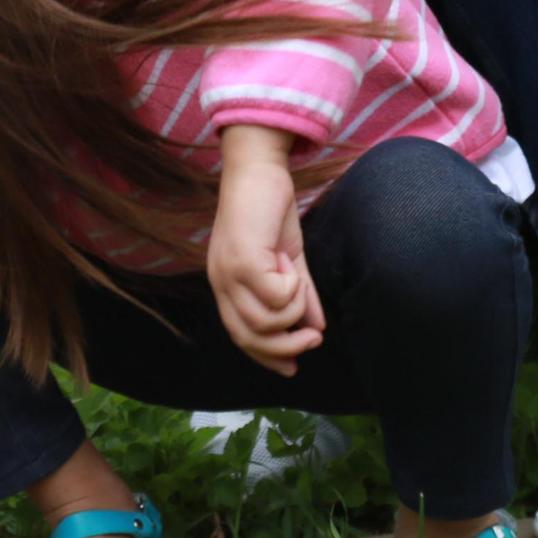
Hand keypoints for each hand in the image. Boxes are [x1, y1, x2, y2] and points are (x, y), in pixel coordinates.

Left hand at [206, 125, 323, 375]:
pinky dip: (294, 287)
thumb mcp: (287, 260)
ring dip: (294, 308)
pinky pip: (277, 296)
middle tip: (313, 340)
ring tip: (299, 280)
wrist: (257, 169)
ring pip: (267, 321)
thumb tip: (316, 328)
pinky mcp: (243, 260)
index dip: (267, 357)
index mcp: (225, 284)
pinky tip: (291, 261)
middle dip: (286, 347)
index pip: (240, 336)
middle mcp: (221, 282)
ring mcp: (229, 272)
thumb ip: (300, 294)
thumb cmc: (269, 210)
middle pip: (250, 338)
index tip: (292, 369)